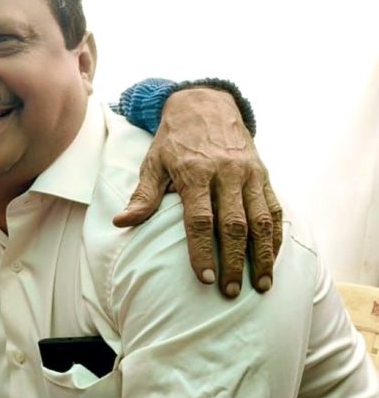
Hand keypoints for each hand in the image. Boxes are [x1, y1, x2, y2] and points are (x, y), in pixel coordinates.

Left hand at [114, 87, 281, 296]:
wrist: (207, 105)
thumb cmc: (174, 140)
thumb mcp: (153, 163)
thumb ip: (143, 195)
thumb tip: (121, 223)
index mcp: (195, 172)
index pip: (200, 219)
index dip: (202, 250)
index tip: (203, 279)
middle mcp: (226, 174)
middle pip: (233, 225)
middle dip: (232, 262)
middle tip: (229, 292)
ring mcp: (249, 175)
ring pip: (260, 221)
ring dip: (262, 255)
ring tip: (261, 285)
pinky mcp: (264, 176)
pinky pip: (274, 210)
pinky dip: (275, 237)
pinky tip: (272, 260)